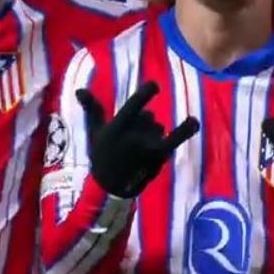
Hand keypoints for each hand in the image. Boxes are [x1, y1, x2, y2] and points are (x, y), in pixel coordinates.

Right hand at [76, 81, 198, 198]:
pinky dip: (185, 131)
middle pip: (147, 117)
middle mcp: (134, 137)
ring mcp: (148, 148)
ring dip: (152, 132)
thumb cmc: (101, 155)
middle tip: (130, 139)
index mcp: (117, 128)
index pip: (133, 106)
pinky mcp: (159, 158)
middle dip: (143, 122)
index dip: (146, 94)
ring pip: (157, 127)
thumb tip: (79, 89)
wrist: (111, 188)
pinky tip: (193, 122)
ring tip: (139, 147)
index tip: (155, 85)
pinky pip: (172, 140)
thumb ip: (92, 109)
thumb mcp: (95, 132)